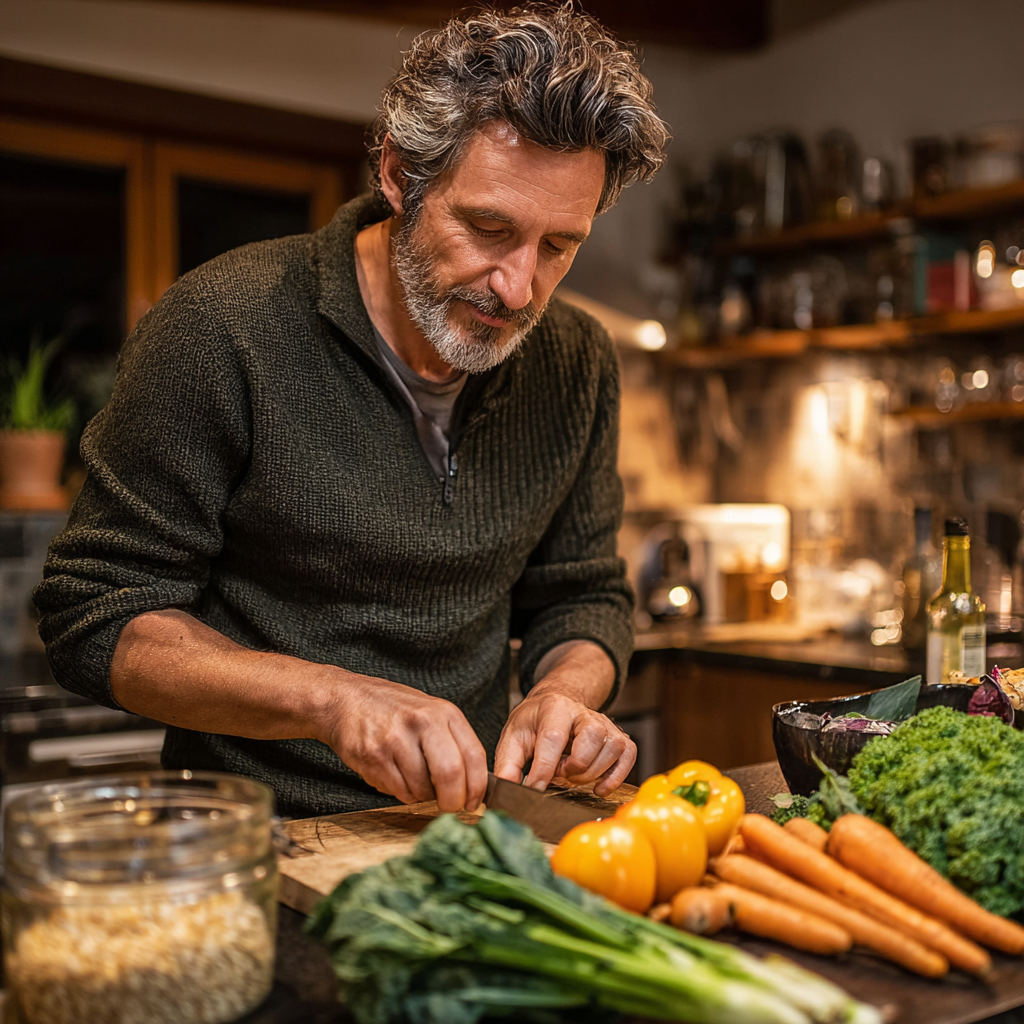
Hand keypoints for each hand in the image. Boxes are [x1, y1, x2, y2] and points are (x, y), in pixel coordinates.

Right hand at [321, 673, 487, 812]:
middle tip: (449, 807)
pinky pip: (398, 791)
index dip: (477, 787)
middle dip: (453, 801)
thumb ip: (452, 742)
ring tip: (413, 780)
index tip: (473, 802)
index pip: (473, 755)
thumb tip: (473, 784)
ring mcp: (396, 739)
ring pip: (422, 789)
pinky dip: (402, 793)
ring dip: (422, 796)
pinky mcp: (374, 756)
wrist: (345, 700)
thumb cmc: (392, 709)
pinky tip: (395, 776)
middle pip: (450, 774)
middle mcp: (422, 722)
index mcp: (443, 712)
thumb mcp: (430, 712)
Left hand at [493, 686, 635, 797]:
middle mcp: (584, 712)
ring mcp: (605, 724)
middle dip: (573, 768)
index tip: (534, 788)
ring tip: (572, 774)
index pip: (553, 738)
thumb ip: (508, 764)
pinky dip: (615, 777)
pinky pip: (628, 756)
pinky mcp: (619, 737)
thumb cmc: (534, 723)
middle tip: (558, 772)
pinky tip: (597, 786)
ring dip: (591, 773)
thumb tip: (506, 789)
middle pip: (591, 741)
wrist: (555, 705)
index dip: (545, 768)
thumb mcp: (514, 737)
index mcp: (554, 708)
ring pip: (611, 749)